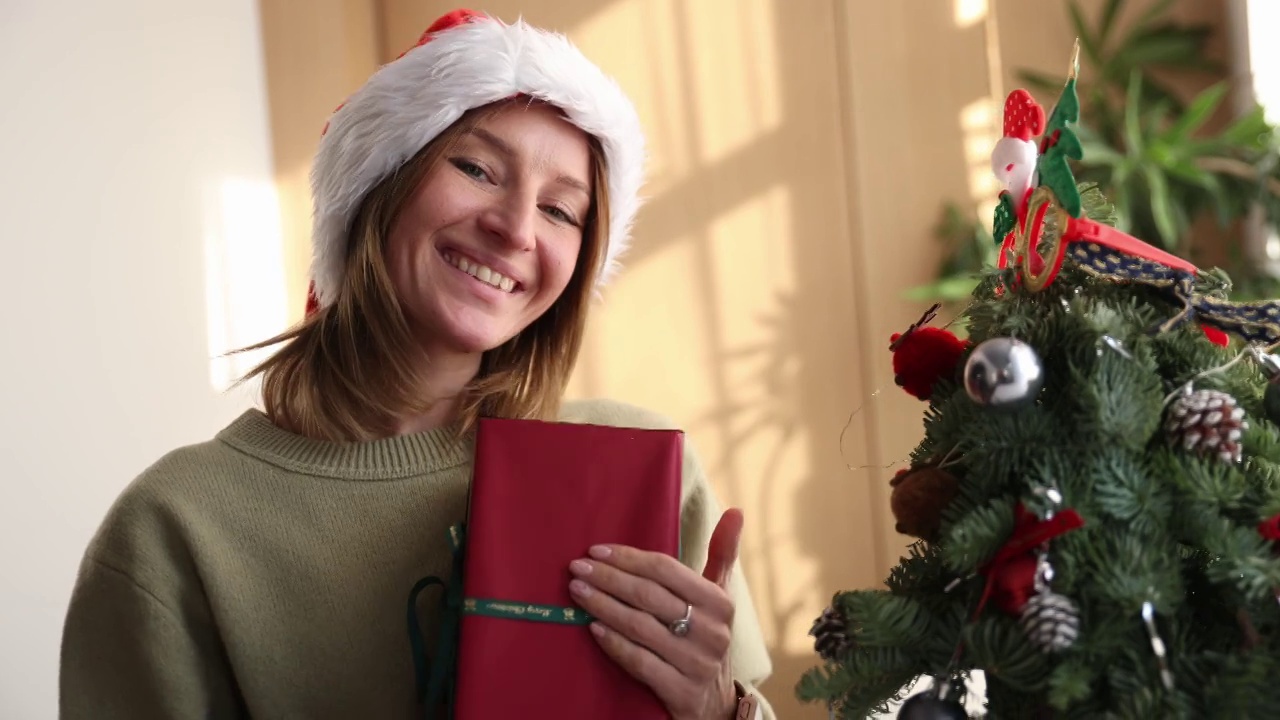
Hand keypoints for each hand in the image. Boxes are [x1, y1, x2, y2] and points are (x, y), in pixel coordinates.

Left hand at [568, 509, 744, 719]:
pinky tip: (594, 628)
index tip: (596, 551)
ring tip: (577, 593)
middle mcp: (712, 632)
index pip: (666, 570)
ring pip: (640, 628)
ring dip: (603, 607)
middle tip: (576, 568)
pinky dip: (614, 643)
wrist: (715, 704)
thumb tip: (736, 510)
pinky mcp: (682, 692)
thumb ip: (723, 554)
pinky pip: (640, 662)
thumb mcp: (720, 597)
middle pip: (649, 596)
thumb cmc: (706, 636)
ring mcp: (698, 664)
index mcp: (720, 603)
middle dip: (608, 579)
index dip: (629, 558)